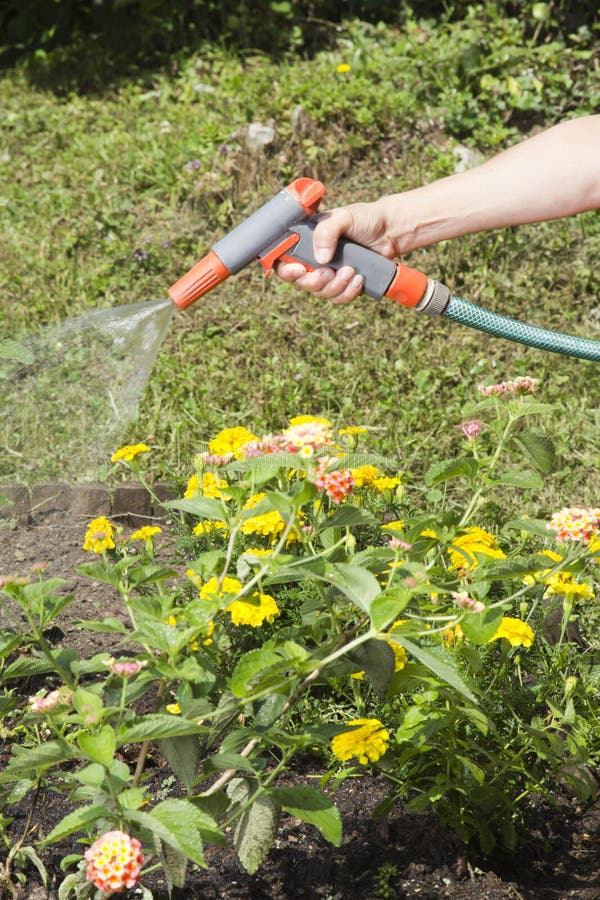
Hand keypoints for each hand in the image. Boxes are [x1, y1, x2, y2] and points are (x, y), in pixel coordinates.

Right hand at [275, 202, 395, 304]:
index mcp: (305, 241)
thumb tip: (321, 259)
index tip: (299, 270)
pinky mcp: (343, 284)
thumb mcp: (344, 217)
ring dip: (335, 287)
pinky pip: (338, 298)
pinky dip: (347, 293)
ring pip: (320, 292)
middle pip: (299, 281)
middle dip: (313, 282)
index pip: (282, 259)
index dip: (285, 269)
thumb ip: (328, 232)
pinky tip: (359, 280)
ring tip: (352, 271)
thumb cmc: (364, 218)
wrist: (390, 230)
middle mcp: (313, 259)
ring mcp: (328, 273)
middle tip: (329, 273)